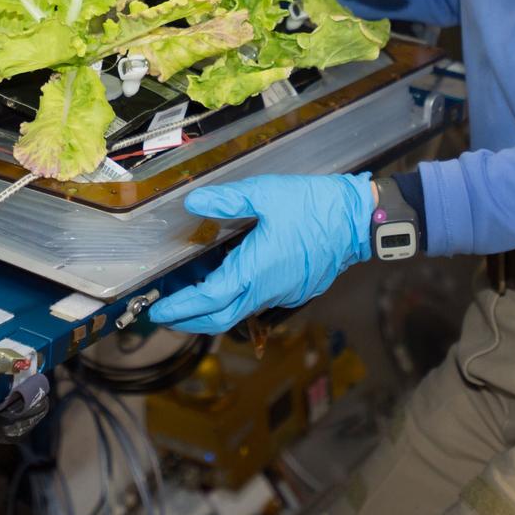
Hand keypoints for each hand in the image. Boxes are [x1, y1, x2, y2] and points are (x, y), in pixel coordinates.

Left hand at [147, 173, 374, 333]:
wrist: (356, 221)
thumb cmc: (313, 206)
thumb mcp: (264, 194)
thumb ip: (226, 201)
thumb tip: (193, 203)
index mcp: (254, 271)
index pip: (207, 300)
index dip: (180, 308)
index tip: (158, 310)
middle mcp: (266, 290)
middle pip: (219, 319)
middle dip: (189, 321)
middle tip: (167, 314)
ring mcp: (282, 294)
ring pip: (238, 312)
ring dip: (212, 311)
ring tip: (190, 299)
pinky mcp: (294, 291)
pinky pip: (257, 303)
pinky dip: (234, 300)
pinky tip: (228, 282)